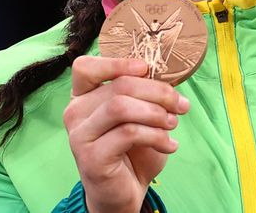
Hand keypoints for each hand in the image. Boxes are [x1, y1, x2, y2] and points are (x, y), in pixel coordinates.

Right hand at [63, 56, 190, 212]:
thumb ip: (143, 94)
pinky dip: (156, 135)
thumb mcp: (138, 114)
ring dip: (156, 113)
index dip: (117, 63)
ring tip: (173, 124)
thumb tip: (169, 76)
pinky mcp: (91, 157)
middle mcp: (75, 112)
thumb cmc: (132, 149)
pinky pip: (128, 133)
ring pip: (121, 106)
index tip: (147, 69)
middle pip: (119, 85)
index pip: (86, 67)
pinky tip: (170, 145)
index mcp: (83, 96)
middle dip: (158, 92)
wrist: (124, 192)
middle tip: (180, 105)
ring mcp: (80, 135)